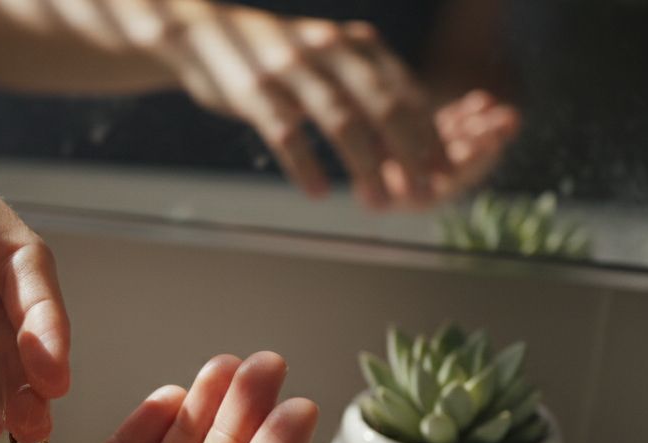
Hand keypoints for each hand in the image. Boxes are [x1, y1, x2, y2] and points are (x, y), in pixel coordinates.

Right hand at [157, 7, 505, 209]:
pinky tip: (319, 193)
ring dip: (366, 167)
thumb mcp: (326, 59)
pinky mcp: (254, 93)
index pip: (405, 91)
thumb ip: (362, 89)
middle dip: (410, 153)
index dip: (428, 133)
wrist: (203, 34)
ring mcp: (291, 70)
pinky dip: (306, 166)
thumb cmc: (274, 56)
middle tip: (426, 192)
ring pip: (341, 122)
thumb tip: (401, 139)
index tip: (444, 170)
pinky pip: (288, 134)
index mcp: (353, 43)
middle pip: (383, 105)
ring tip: (379, 202)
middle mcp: (329, 50)